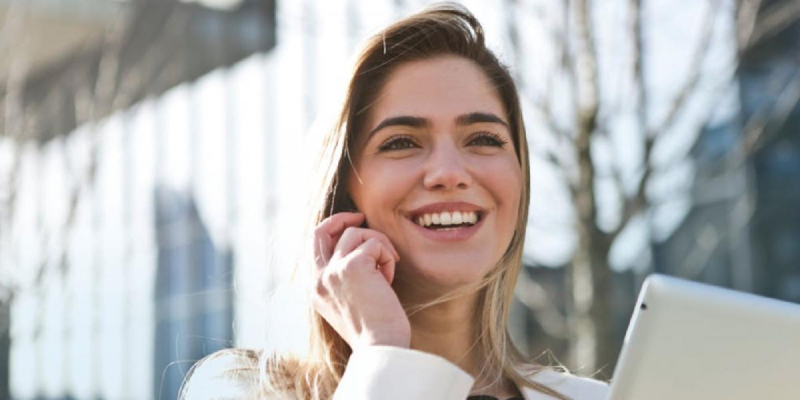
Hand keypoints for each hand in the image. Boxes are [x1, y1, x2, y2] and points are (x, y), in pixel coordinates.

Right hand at [311, 212, 410, 350]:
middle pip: (321, 230)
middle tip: (362, 217)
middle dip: (342, 218)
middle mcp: (318, 278)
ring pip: (356, 234)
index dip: (333, 230)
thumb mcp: (349, 303)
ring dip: (378, 245)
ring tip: (387, 270)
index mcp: (315, 289)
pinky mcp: (352, 266)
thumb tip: (358, 250)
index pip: (315, 246)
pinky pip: (375, 244)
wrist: (380, 347)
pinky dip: (387, 257)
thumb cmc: (374, 330)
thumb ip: (344, 279)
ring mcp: (332, 271)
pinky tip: (389, 279)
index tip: (353, 226)